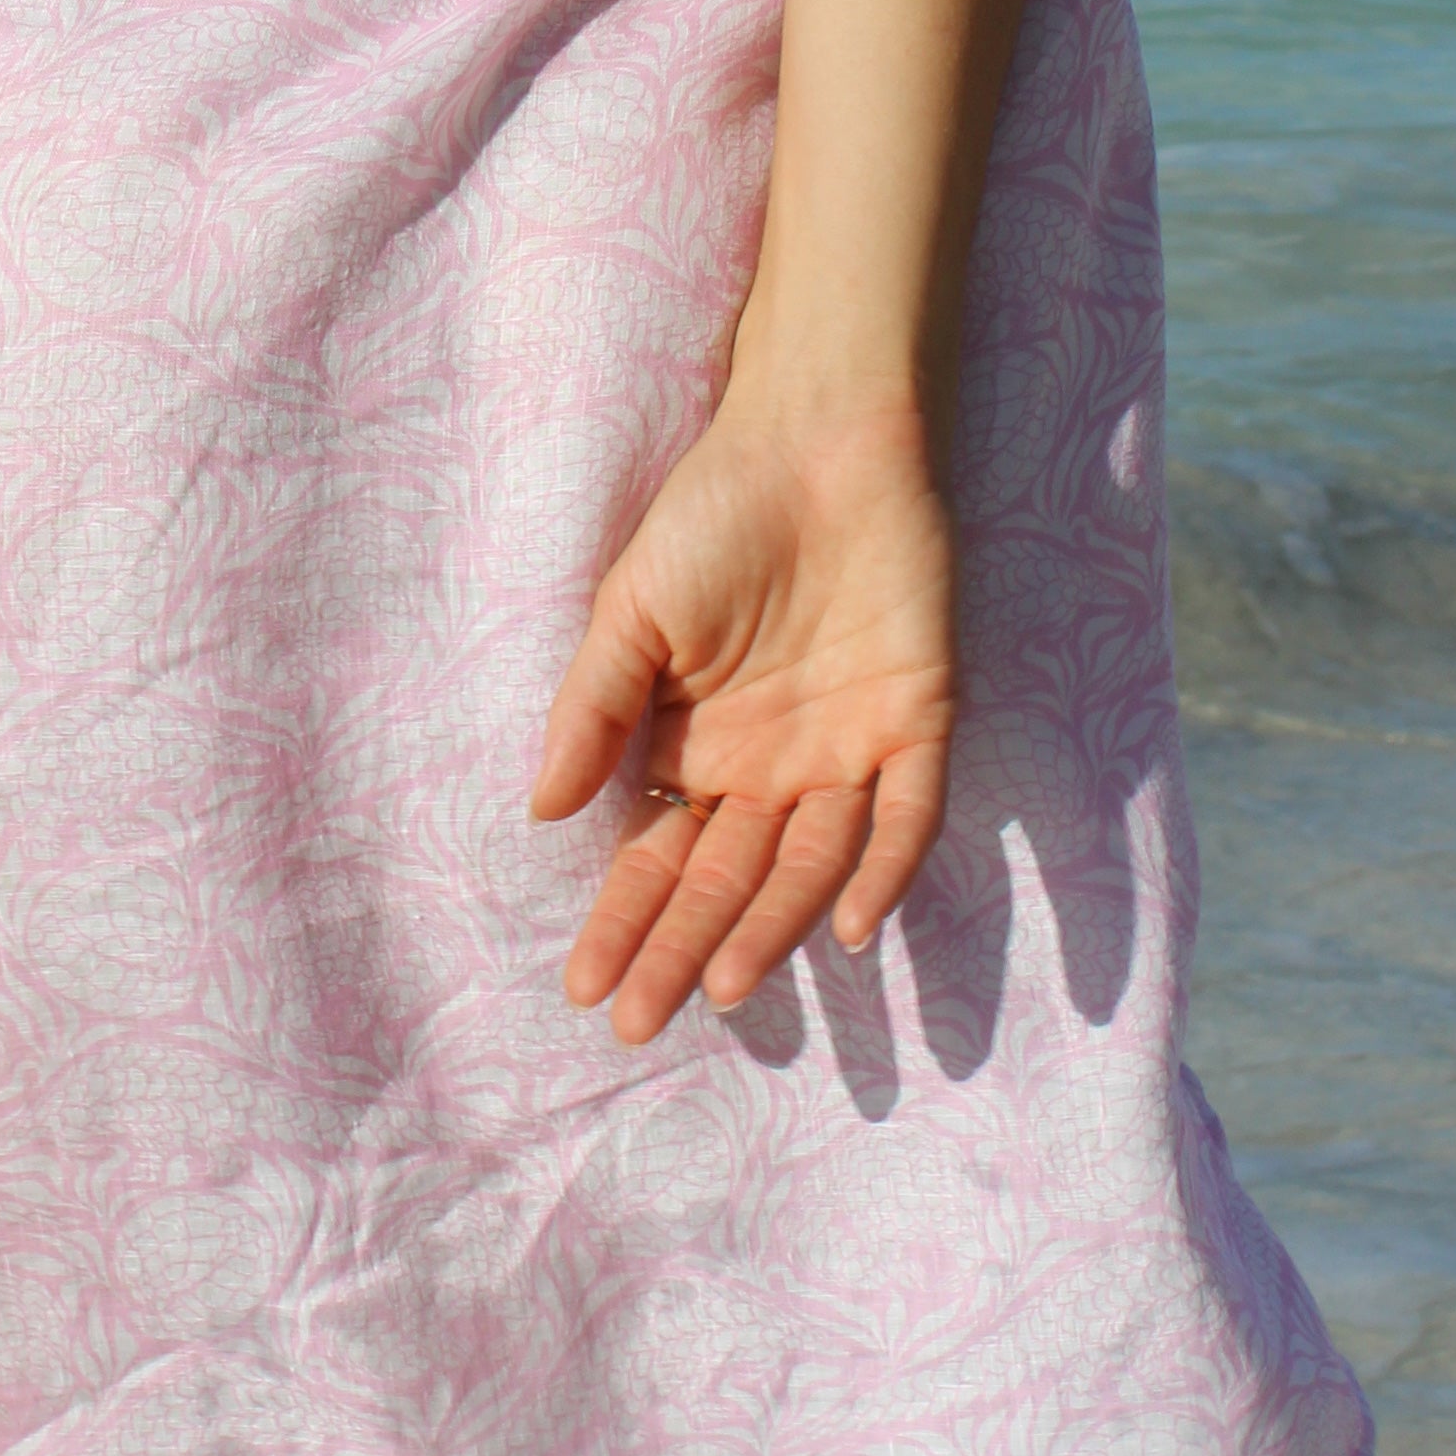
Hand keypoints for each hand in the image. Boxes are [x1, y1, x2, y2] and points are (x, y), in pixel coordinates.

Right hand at [527, 375, 955, 1041]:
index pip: (659, 858)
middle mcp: (772, 770)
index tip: (585, 986)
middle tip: (640, 1021)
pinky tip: (858, 928)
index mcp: (699, 748)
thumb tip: (540, 812)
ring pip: (811, 867)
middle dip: (684, 951)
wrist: (820, 434)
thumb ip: (593, 707)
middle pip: (727, 881)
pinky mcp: (916, 723)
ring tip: (728, 987)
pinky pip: (906, 816)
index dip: (624, 922)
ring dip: (772, 927)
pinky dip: (886, 869)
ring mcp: (845, 752)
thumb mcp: (633, 608)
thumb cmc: (717, 512)